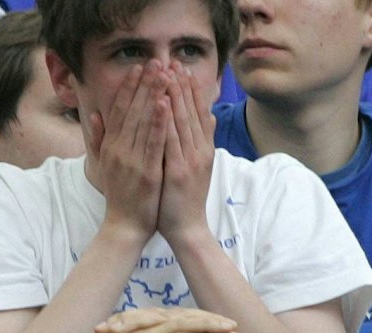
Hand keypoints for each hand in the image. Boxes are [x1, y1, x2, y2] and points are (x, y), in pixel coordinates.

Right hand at [88, 60, 165, 238]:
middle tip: (155, 61)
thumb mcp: (105, 166)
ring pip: (143, 122)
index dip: (129, 88)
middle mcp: (118, 151)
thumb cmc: (119, 198)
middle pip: (132, 111)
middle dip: (144, 84)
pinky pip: (153, 143)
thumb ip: (99, 140)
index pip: (119, 111)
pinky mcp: (146, 172)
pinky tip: (164, 104)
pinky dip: (158, 123)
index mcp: (110, 147)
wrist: (123, 228)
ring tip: (163, 74)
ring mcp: (132, 161)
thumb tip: (95, 116)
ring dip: (153, 95)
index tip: (138, 68)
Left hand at [157, 63, 215, 243]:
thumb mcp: (199, 168)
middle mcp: (199, 151)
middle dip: (181, 86)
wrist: (188, 231)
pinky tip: (162, 103)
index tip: (181, 70)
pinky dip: (166, 120)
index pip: (197, 114)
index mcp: (203, 150)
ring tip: (167, 73)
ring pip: (182, 122)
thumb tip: (210, 116)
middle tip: (173, 62)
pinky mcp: (178, 171)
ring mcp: (190, 160)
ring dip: (174, 96)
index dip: (189, 90)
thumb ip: (203, 141)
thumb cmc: (187, 201)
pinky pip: (171, 141)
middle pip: (190, 112)